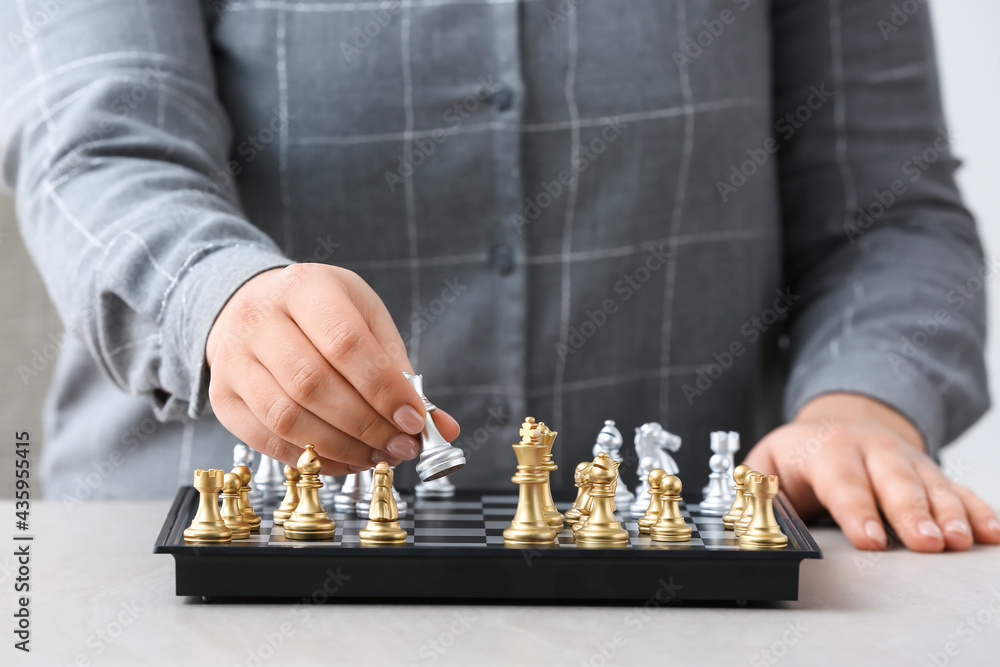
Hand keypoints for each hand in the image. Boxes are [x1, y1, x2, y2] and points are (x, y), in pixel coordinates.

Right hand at [205, 264, 459, 475]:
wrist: (251, 303)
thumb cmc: (320, 313)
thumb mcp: (366, 320)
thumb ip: (400, 371)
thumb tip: (440, 426)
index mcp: (306, 288)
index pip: (345, 343)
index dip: (382, 388)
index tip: (413, 419)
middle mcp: (260, 318)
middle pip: (312, 383)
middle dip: (365, 424)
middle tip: (400, 446)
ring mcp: (233, 358)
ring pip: (285, 416)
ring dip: (340, 447)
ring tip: (376, 455)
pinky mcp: (223, 395)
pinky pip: (265, 438)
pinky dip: (310, 458)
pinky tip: (344, 461)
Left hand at [744, 393, 999, 551]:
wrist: (838, 424)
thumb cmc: (799, 457)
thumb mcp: (766, 465)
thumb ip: (754, 490)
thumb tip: (744, 516)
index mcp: (825, 449)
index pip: (841, 480)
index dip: (856, 510)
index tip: (871, 540)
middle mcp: (870, 450)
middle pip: (894, 481)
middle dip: (911, 512)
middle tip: (927, 543)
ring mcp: (905, 461)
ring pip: (931, 485)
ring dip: (948, 514)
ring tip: (960, 541)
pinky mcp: (930, 474)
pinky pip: (959, 490)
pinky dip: (977, 510)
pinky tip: (992, 533)